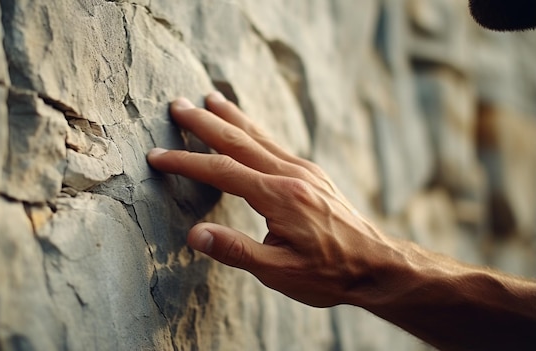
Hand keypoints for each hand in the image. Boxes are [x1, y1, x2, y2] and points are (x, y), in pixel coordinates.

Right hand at [147, 91, 395, 307]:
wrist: (378, 264)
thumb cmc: (329, 272)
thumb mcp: (279, 272)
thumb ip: (235, 251)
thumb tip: (194, 235)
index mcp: (279, 196)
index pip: (222, 171)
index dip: (186, 163)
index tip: (158, 156)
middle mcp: (291, 174)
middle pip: (238, 140)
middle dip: (204, 122)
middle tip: (177, 105)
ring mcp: (304, 170)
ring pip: (259, 135)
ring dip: (231, 116)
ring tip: (211, 97)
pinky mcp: (312, 174)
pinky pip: (275, 143)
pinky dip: (254, 129)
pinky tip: (248, 127)